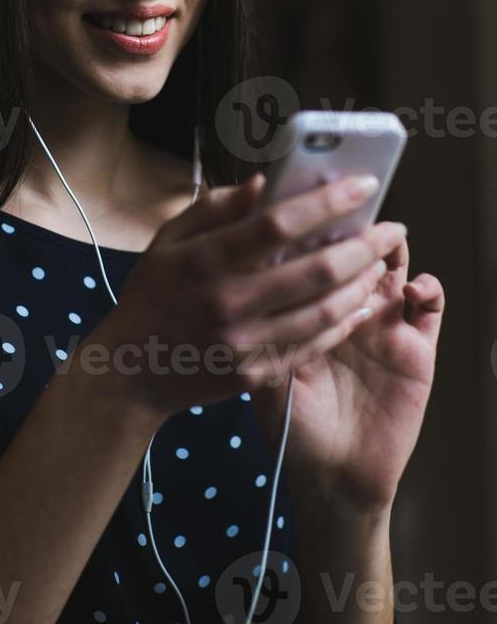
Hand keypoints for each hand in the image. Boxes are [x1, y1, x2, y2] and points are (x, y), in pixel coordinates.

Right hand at [82, 171, 407, 423]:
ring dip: (362, 284)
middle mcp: (228, 301)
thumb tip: (265, 183)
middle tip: (393, 229)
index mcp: (206, 259)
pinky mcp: (254, 373)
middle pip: (315, 269)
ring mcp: (244, 342)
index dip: (328, 201)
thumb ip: (216, 208)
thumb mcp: (170, 239)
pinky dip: (343, 322)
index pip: (279, 223)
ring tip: (382, 264)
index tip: (364, 185)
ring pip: (323, 311)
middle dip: (366, 245)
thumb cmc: (153, 293)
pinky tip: (360, 304)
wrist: (132, 370)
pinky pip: (312, 345)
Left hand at [249, 193, 443, 514]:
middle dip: (351, 227)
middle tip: (351, 203)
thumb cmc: (291, 425)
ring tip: (384, 235)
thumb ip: (258, 322)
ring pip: (392, 269)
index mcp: (308, 309)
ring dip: (390, 248)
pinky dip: (427, 287)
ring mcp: (383, 325)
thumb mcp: (263, 371)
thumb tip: (244, 272)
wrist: (332, 477)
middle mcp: (346, 309)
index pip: (311, 255)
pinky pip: (431, 307)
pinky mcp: (416, 347)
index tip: (305, 199)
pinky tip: (411, 286)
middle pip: (352, 253)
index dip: (311, 228)